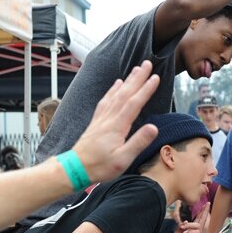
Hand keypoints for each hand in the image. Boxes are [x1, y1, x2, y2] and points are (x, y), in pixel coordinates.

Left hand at [70, 61, 159, 183]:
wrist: (75, 169)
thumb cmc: (99, 167)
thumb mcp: (123, 159)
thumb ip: (138, 142)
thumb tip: (153, 127)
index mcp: (117, 126)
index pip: (134, 103)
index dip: (146, 90)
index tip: (156, 78)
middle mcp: (109, 118)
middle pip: (125, 93)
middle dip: (138, 78)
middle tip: (148, 64)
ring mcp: (101, 118)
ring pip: (116, 94)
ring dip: (127, 81)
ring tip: (136, 69)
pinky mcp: (96, 121)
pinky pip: (106, 100)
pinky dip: (112, 90)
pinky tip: (116, 84)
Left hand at [170, 203, 207, 232]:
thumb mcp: (178, 232)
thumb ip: (182, 225)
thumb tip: (186, 221)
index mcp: (192, 229)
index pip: (198, 219)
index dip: (201, 212)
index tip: (205, 204)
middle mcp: (197, 232)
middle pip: (202, 220)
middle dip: (204, 211)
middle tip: (207, 204)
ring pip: (198, 225)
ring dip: (189, 225)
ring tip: (182, 229)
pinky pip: (197, 232)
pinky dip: (190, 231)